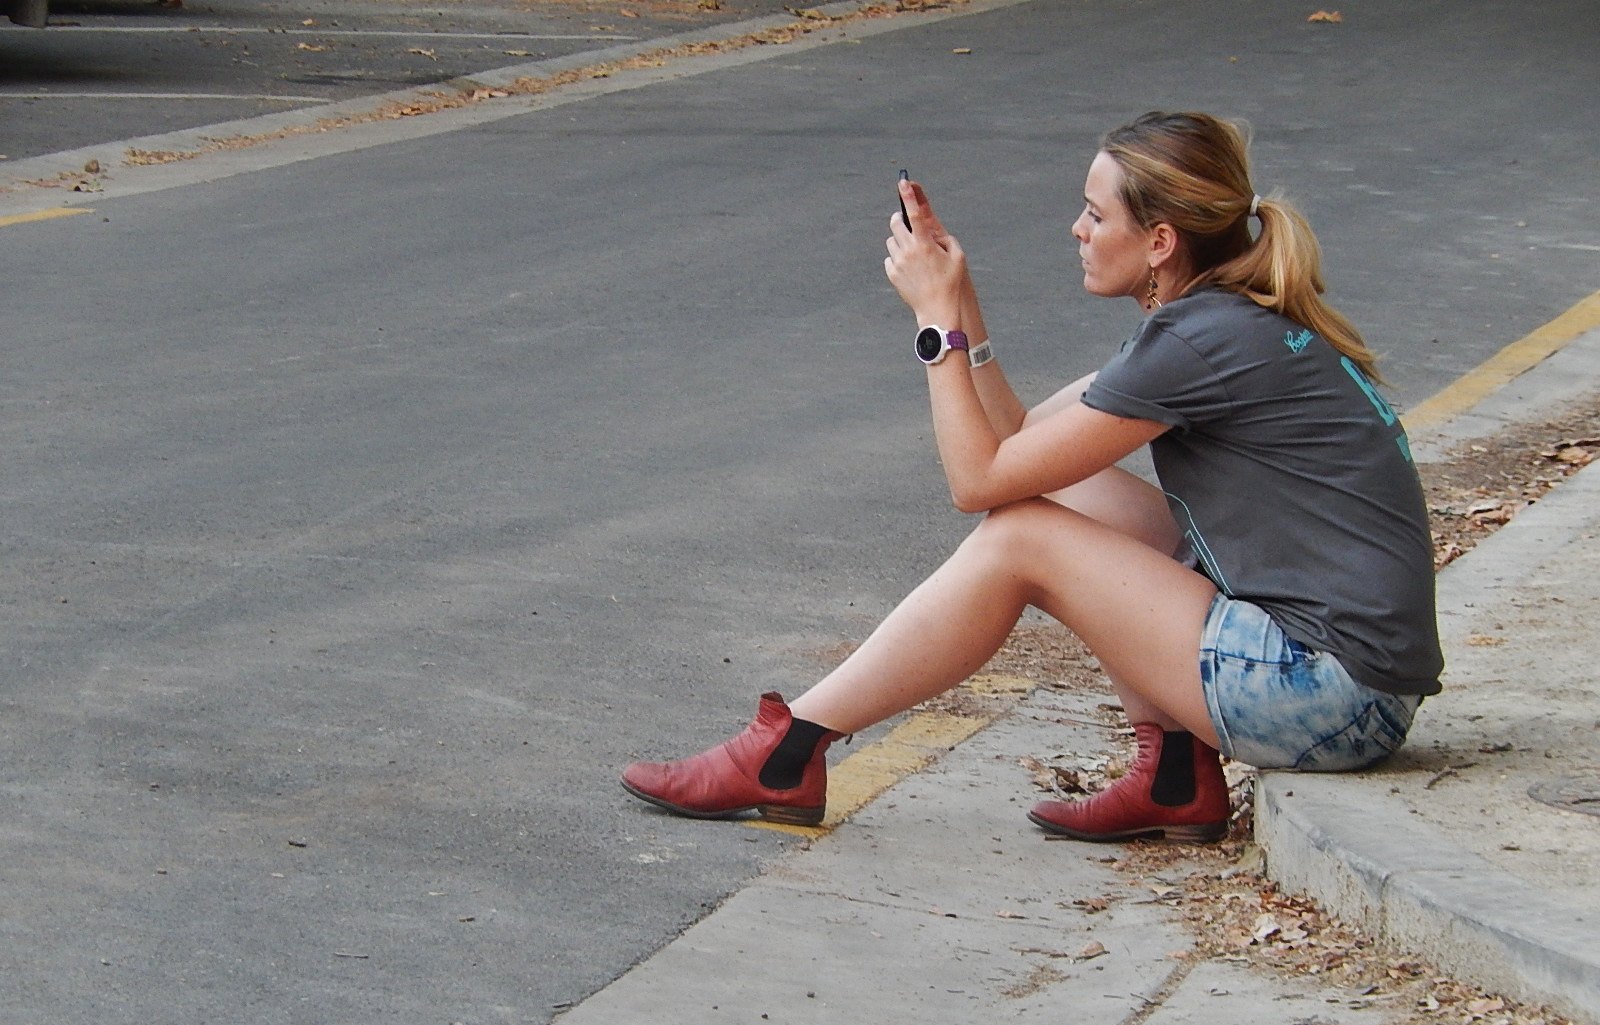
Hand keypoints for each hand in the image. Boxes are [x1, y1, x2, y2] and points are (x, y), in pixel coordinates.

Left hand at [884, 177, 966, 327]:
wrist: (937, 309)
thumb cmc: (951, 282)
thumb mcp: (957, 256)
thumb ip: (946, 238)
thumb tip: (934, 230)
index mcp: (925, 243)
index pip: (915, 213)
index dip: (909, 195)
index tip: (903, 182)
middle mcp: (909, 250)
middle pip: (895, 223)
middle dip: (900, 219)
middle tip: (906, 223)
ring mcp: (898, 262)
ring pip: (891, 241)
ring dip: (899, 241)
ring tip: (912, 253)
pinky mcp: (892, 273)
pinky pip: (889, 258)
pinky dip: (897, 258)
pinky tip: (909, 268)